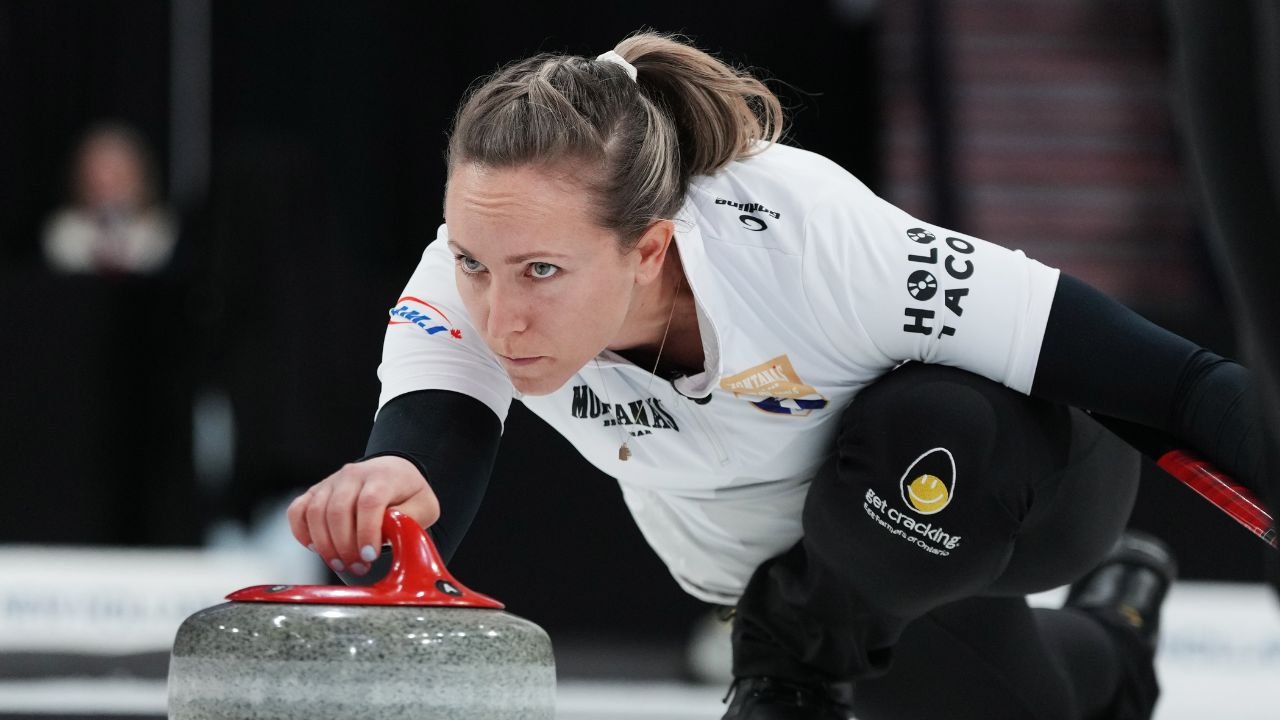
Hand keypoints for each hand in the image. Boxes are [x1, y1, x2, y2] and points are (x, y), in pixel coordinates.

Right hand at [287, 455, 439, 575]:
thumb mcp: (424, 507)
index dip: (367, 532)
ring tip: (341, 563)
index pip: (369, 502)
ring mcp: (331, 482)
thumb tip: (388, 537)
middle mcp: (353, 475)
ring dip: (325, 545)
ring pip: (315, 512)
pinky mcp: (316, 492)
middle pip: (338, 510)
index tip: (370, 555)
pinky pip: (298, 510)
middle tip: (357, 566)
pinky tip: (316, 548)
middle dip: (345, 546)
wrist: (393, 471)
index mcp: (383, 476)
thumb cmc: (407, 492)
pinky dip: (302, 532)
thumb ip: (409, 521)